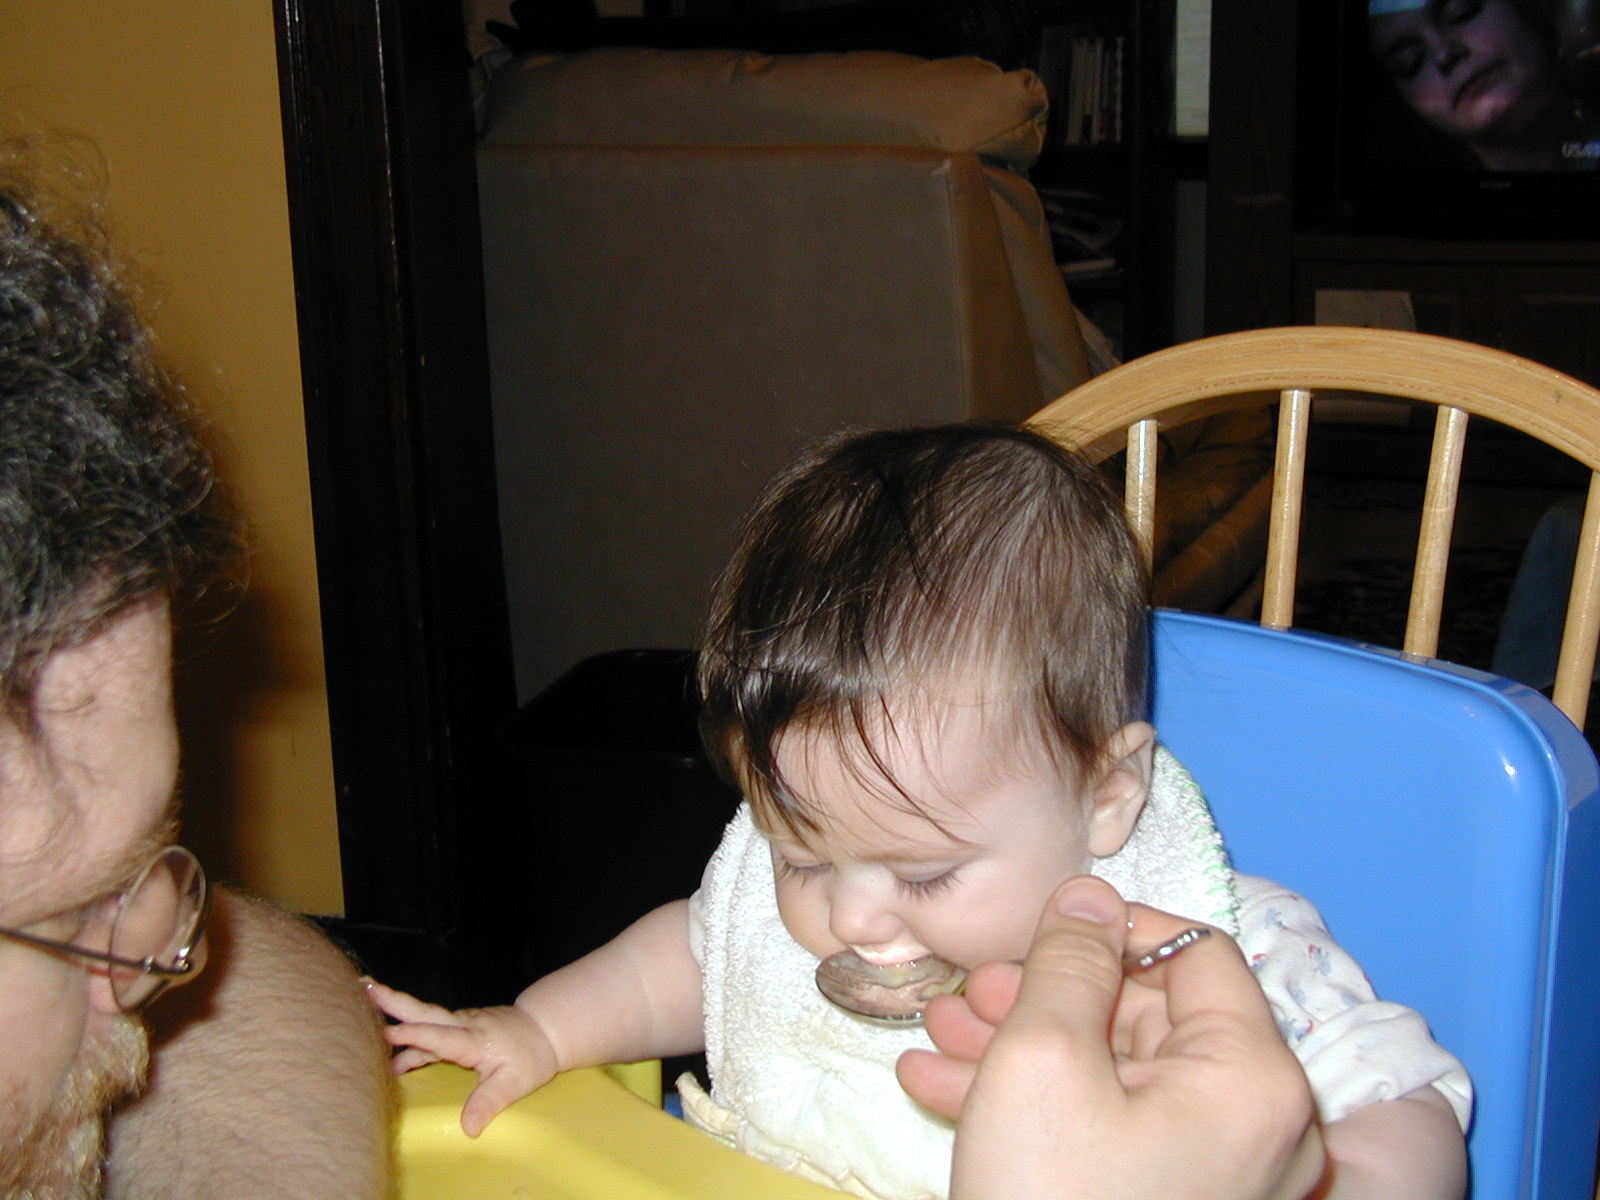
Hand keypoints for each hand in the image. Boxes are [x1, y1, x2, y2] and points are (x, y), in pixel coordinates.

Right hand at [365, 979, 558, 1136]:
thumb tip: (469, 1128)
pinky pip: (428, 1032)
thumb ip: (488, 1102)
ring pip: (423, 1018)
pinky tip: (389, 1051)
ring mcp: (458, 1026)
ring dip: (395, 1010)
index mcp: (473, 1038)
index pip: (439, 1036)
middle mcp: (462, 1026)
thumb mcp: (514, 1083)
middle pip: (424, 1013)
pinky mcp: (457, 1032)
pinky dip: (408, 1036)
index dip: (414, 1036)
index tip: (388, 1033)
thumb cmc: (531, 1056)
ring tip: (363, 1000)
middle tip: (365, 986)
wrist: (545, 1030)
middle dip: (394, 1001)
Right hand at [897, 876, 1326, 1199]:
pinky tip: (941, 1088)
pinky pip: (1105, 1134)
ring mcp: (1213, 1177)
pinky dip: (1032, 1106)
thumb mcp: (1043, 1058)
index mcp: (1249, 1077)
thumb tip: (1090, 893)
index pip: (1194, 951)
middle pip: (1146, 1017)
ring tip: (937, 1032)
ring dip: (1019, 1046)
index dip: (1109, 926)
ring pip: (1111, 1076)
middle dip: (1043, 994)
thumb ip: (1068, 961)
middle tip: (967, 988)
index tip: (1034, 929)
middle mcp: (1254, 1126)